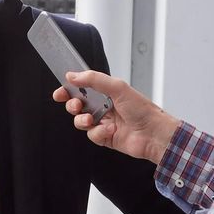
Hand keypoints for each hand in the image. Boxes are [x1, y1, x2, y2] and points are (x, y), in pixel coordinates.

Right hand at [52, 70, 178, 165]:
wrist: (154, 133)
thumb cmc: (142, 109)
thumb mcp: (117, 87)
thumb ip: (94, 79)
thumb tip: (72, 75)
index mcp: (106, 92)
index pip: (82, 88)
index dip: (69, 90)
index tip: (60, 92)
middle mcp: (104, 107)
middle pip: (77, 105)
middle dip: (72, 105)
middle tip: (76, 105)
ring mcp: (104, 123)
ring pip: (81, 122)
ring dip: (82, 120)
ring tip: (91, 120)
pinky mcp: (105, 138)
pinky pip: (92, 135)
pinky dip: (98, 133)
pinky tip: (110, 131)